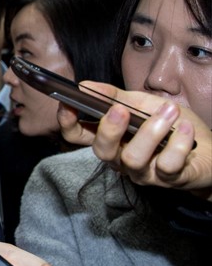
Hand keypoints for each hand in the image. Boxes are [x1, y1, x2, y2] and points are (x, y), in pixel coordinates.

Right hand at [58, 81, 211, 199]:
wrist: (210, 150)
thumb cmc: (173, 127)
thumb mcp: (144, 104)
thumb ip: (116, 96)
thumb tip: (87, 85)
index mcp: (111, 138)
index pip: (78, 136)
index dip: (67, 123)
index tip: (67, 103)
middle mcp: (121, 158)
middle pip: (101, 151)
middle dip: (108, 129)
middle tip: (121, 109)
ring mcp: (144, 172)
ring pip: (133, 159)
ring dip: (151, 131)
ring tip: (169, 111)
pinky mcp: (168, 180)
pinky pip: (167, 165)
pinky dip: (178, 142)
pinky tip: (186, 128)